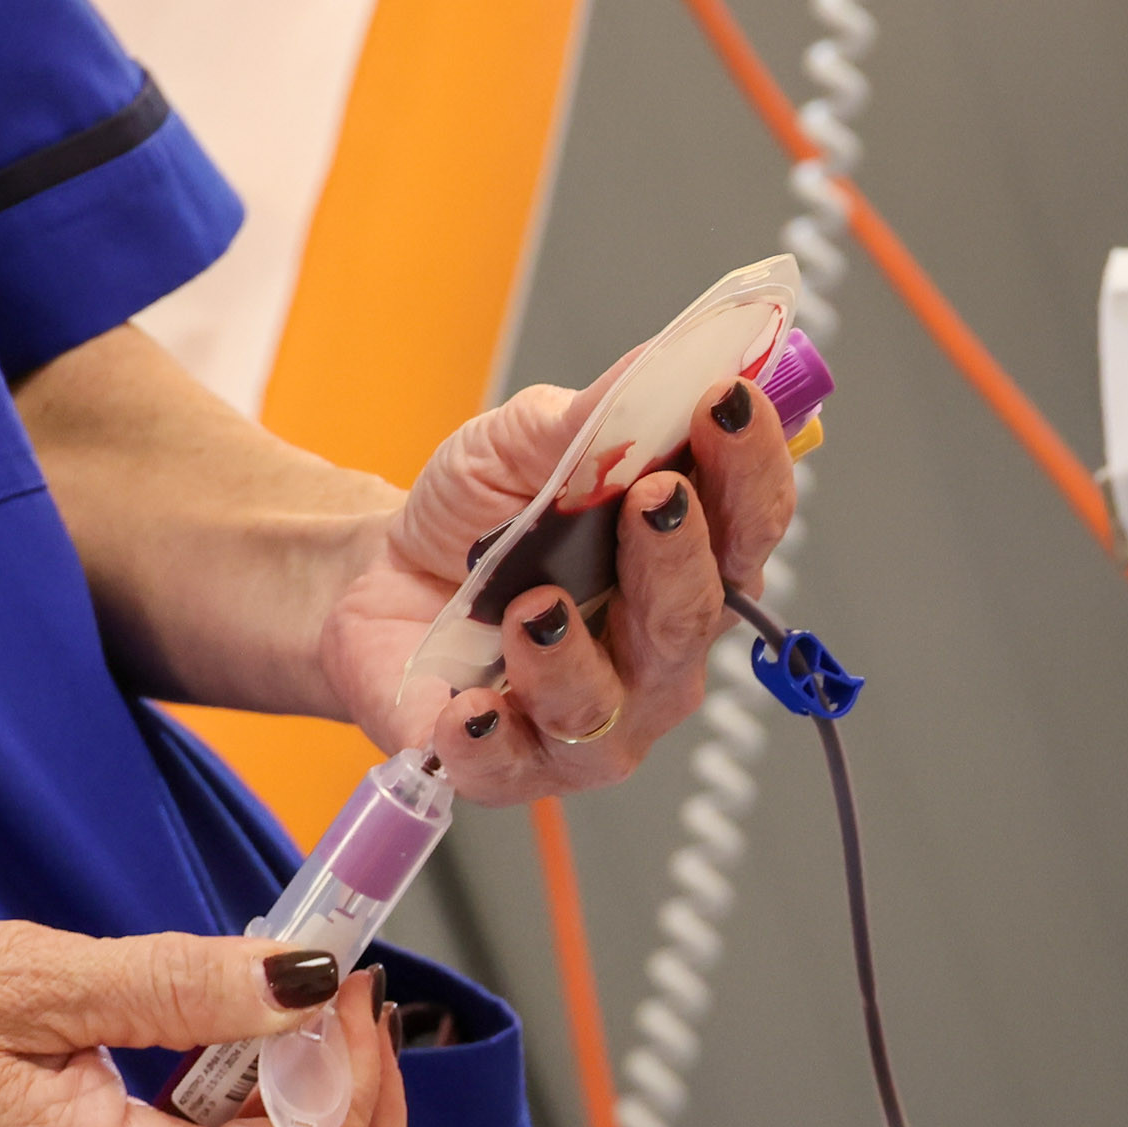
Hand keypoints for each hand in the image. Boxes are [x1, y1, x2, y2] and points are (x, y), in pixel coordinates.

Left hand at [321, 372, 795, 805]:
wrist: (375, 583)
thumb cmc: (477, 520)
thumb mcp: (522, 442)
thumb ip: (594, 414)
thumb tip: (667, 360)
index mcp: (688, 563)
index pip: (751, 521)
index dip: (751, 465)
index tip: (729, 400)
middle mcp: (659, 651)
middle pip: (696, 615)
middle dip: (679, 553)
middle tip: (653, 494)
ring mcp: (594, 721)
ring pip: (608, 701)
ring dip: (573, 652)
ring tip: (531, 607)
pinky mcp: (512, 766)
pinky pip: (511, 764)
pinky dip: (490, 737)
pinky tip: (469, 706)